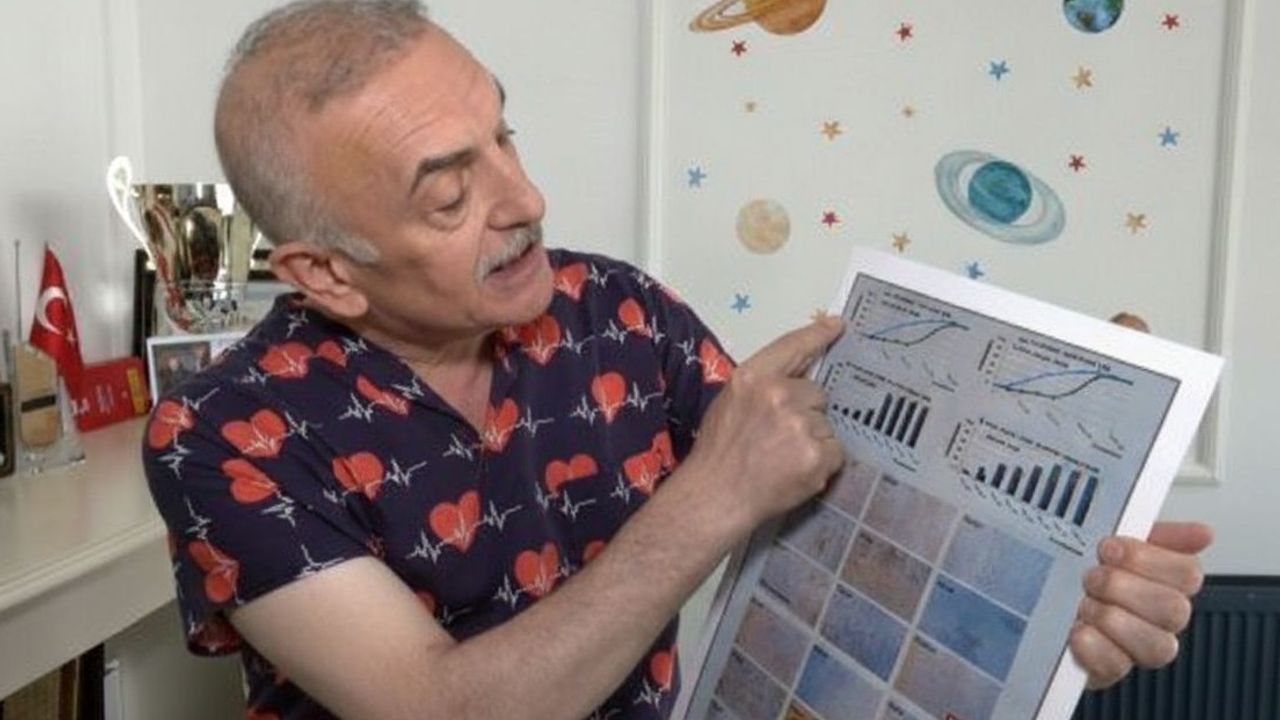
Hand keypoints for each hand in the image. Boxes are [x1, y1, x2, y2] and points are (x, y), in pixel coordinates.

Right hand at [683, 317, 845, 529]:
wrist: (716, 497)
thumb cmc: (718, 452)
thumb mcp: (729, 403)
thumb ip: (761, 386)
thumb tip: (796, 378)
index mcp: (752, 377)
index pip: (792, 347)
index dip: (818, 334)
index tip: (837, 325)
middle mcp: (778, 395)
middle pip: (818, 393)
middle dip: (807, 412)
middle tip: (779, 437)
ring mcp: (800, 425)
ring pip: (826, 425)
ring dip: (814, 440)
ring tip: (783, 458)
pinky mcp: (816, 454)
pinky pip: (835, 452)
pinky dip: (822, 463)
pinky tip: (796, 471)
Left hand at [1070, 521, 1212, 688]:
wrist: (1031, 604)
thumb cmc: (1073, 572)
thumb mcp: (1107, 540)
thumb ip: (1153, 534)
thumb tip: (1203, 533)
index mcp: (1161, 582)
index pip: (1188, 574)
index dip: (1150, 560)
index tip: (1110, 548)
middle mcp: (1155, 618)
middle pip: (1175, 610)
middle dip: (1126, 588)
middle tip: (1092, 577)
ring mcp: (1134, 648)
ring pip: (1157, 646)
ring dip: (1113, 619)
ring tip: (1083, 603)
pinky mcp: (1107, 671)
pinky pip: (1116, 667)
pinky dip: (1093, 646)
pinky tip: (1076, 630)